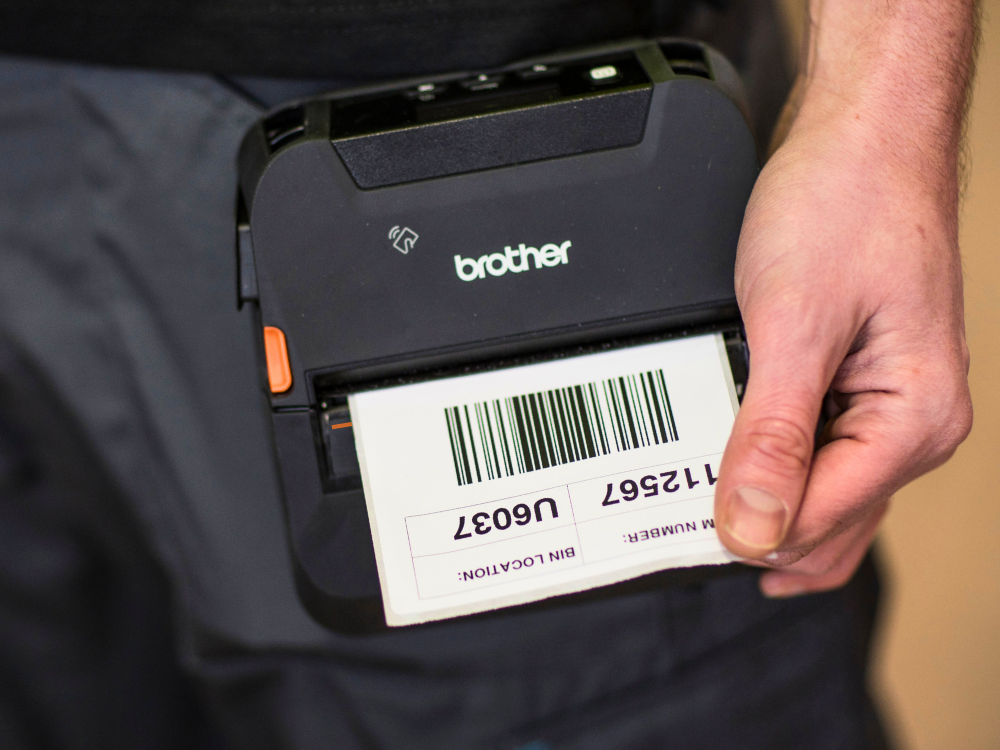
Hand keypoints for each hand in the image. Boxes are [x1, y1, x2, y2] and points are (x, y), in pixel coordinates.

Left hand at [714, 100, 972, 596]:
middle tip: (674, 526)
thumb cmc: (845, 207)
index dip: (747, 533)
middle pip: (826, 523)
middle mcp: (912, 425)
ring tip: (693, 499)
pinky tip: (728, 461)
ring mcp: (888, 407)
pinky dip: (771, 464)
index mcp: (914, 420)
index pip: (820, 520)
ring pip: (820, 494)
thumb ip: (772, 436)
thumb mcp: (793, 326)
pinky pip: (816, 452)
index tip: (675, 527)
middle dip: (756, 530)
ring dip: (762, 501)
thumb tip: (753, 528)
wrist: (861, 139)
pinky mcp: (858, 385)